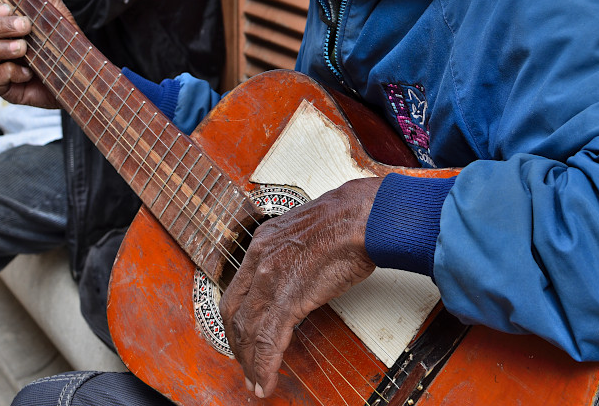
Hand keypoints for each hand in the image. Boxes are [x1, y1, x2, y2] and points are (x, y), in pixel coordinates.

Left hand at [219, 176, 382, 397]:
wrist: (364, 216)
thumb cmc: (347, 219)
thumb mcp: (305, 232)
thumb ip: (293, 253)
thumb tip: (299, 271)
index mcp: (262, 243)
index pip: (237, 290)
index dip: (236, 320)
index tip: (243, 338)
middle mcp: (259, 259)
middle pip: (233, 313)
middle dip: (238, 345)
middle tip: (247, 366)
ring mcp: (271, 278)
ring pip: (248, 330)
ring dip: (250, 362)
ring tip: (257, 382)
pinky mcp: (289, 297)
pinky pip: (269, 339)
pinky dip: (265, 365)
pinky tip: (266, 381)